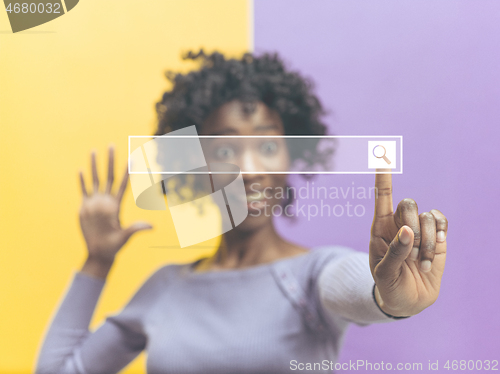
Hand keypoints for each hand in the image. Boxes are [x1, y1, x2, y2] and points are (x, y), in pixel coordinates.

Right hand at [79, 146, 152, 262]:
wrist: (99, 252)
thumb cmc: (114, 246)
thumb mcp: (126, 237)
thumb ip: (136, 229)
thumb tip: (152, 227)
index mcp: (116, 204)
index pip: (122, 183)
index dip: (127, 171)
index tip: (133, 158)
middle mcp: (106, 200)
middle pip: (108, 175)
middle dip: (110, 160)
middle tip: (112, 145)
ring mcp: (95, 202)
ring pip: (95, 179)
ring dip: (94, 165)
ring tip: (94, 151)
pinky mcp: (85, 207)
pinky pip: (83, 190)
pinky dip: (82, 180)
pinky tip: (82, 170)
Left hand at [369, 169, 447, 316]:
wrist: (407, 301)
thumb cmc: (388, 286)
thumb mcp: (384, 274)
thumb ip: (394, 253)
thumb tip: (407, 232)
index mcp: (380, 229)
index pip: (382, 196)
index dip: (383, 177)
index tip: (382, 155)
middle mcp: (399, 224)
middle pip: (408, 204)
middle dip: (412, 228)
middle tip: (410, 252)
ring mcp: (418, 229)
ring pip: (428, 216)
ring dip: (427, 243)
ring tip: (420, 264)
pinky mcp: (436, 236)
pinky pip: (441, 220)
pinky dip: (439, 236)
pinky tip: (433, 254)